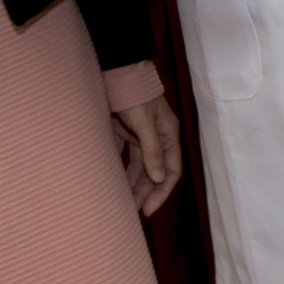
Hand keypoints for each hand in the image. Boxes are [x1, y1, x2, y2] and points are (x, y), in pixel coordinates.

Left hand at [112, 95, 181, 215]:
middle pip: (154, 172)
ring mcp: (141, 135)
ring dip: (132, 184)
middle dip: (145, 192)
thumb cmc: (135, 95)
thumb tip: (159, 178)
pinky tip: (111, 182)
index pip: (171, 171)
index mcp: (169, 136)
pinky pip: (124, 157)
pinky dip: (120, 170)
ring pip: (139, 167)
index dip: (161, 192)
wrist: (117, 72)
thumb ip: (152, 151)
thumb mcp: (145, 123)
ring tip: (122, 202)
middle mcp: (157, 138)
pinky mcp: (124, 131)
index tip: (148, 209)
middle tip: (132, 212)